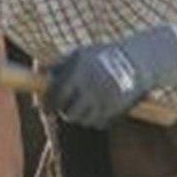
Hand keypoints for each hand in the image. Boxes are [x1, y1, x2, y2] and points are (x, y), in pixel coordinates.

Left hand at [45, 25, 176, 128]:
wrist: (138, 60)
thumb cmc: (102, 55)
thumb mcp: (81, 53)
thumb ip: (59, 65)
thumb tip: (39, 78)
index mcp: (78, 71)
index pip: (56, 95)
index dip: (48, 104)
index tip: (45, 108)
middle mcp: (90, 87)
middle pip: (68, 113)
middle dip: (65, 112)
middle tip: (65, 109)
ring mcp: (103, 100)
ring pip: (83, 120)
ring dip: (80, 116)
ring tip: (83, 107)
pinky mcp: (115, 109)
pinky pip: (98, 123)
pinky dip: (95, 119)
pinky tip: (98, 109)